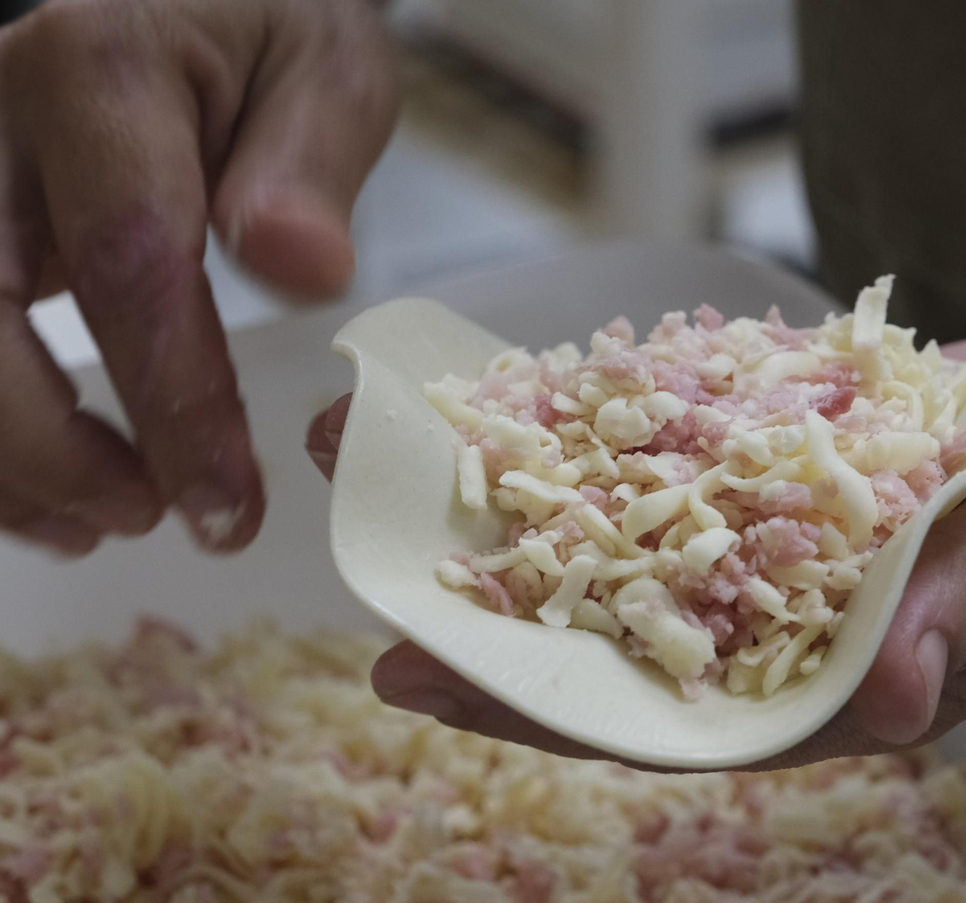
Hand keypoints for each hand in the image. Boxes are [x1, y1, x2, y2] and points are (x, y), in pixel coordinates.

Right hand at [0, 0, 395, 555]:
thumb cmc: (268, 31)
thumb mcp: (325, 69)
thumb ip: (311, 165)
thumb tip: (300, 270)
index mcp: (100, 72)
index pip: (126, 259)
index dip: (171, 398)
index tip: (224, 502)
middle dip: (49, 447)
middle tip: (154, 516)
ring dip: (4, 460)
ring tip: (108, 520)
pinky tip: (55, 494)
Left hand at [308, 325, 965, 769]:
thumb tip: (892, 692)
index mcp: (850, 684)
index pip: (677, 718)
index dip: (547, 706)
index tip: (421, 678)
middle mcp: (799, 620)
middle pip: (626, 628)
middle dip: (496, 600)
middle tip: (362, 559)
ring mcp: (790, 539)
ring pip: (638, 533)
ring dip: (529, 502)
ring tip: (408, 460)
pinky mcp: (798, 461)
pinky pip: (687, 450)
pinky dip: (610, 429)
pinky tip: (527, 399)